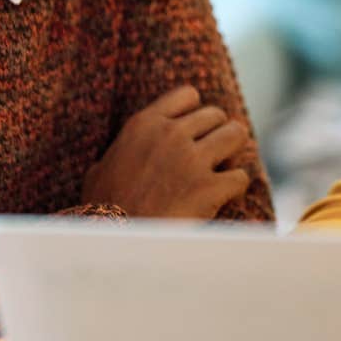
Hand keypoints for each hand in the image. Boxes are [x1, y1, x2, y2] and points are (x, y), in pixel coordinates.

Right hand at [82, 85, 256, 217]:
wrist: (115, 245)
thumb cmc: (102, 212)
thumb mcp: (100, 171)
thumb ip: (118, 153)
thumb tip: (118, 154)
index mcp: (144, 125)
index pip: (187, 95)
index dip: (195, 113)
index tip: (193, 133)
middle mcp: (170, 135)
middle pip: (216, 115)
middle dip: (216, 135)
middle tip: (210, 157)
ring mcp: (192, 160)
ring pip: (236, 134)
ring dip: (233, 152)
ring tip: (223, 170)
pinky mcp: (209, 188)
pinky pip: (240, 176)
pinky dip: (236, 187)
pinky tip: (224, 196)